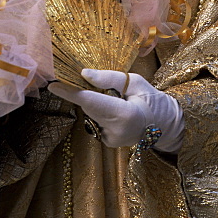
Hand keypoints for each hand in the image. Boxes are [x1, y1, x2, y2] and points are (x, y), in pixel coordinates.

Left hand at [49, 68, 184, 152]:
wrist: (164, 125)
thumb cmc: (151, 99)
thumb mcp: (135, 82)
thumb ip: (109, 78)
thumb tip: (84, 74)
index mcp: (126, 115)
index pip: (91, 102)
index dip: (70, 93)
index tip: (52, 85)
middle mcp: (115, 131)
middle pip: (89, 106)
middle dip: (85, 92)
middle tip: (99, 84)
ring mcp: (111, 140)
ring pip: (91, 113)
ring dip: (96, 102)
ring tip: (117, 100)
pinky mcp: (107, 142)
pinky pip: (95, 121)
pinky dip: (100, 112)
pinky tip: (115, 111)